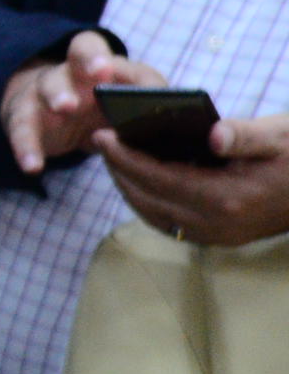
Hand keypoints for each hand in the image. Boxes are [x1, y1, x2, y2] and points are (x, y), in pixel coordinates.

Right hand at [0, 30, 154, 174]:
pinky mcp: (25, 120)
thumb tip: (183, 130)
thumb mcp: (127, 109)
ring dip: (57, 94)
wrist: (55, 118)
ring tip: (64, 108)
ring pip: (47, 86)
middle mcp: (73, 71)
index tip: (110, 72)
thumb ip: (149, 112)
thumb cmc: (105, 112)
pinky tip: (32, 166)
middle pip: (77, 54)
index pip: (101, 48)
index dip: (106, 57)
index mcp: (103, 65)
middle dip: (88, 62)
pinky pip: (22, 130)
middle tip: (100, 74)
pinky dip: (26, 147)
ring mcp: (45, 93)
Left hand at [98, 116, 288, 247]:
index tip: (102, 135)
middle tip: (102, 143)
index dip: (125, 157)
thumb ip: (244, 135)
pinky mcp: (223, 239)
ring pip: (156, 216)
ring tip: (116, 158)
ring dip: (131, 188)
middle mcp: (218, 224)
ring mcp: (220, 237)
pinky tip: (143, 180)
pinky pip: (172, 224)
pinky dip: (150, 202)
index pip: (157, 178)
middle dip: (120, 171)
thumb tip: (214, 136)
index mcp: (227, 198)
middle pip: (149, 199)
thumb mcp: (278, 135)